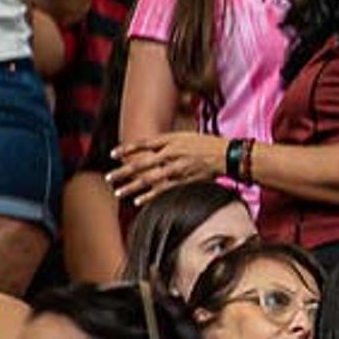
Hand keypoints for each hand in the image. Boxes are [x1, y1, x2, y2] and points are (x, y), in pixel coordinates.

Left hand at [108, 134, 226, 205]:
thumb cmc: (209, 145)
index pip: (143, 143)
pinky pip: (163, 190)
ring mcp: (177, 168)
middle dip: (123, 171)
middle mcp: (172, 153)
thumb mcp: (187, 137)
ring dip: (132, 186)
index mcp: (172, 140)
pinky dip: (149, 196)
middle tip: (109, 178)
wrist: (229, 155)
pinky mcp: (185, 180)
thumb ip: (169, 143)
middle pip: (141, 163)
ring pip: (149, 179)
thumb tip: (153, 149)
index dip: (127, 149)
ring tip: (118, 192)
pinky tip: (138, 201)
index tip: (113, 154)